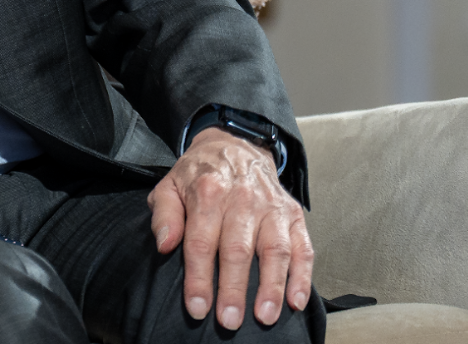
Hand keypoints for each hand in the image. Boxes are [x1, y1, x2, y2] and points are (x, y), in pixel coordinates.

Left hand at [147, 127, 314, 330]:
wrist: (235, 145)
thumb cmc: (199, 174)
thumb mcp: (169, 185)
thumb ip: (164, 215)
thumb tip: (165, 245)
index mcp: (207, 192)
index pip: (201, 242)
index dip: (198, 278)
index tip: (197, 308)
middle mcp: (242, 199)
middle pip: (237, 250)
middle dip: (233, 289)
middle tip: (229, 320)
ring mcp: (271, 207)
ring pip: (274, 250)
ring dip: (271, 287)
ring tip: (265, 317)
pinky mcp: (293, 213)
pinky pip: (303, 247)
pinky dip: (302, 276)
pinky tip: (296, 301)